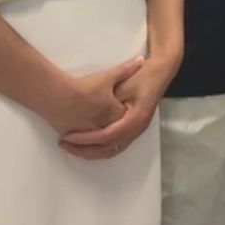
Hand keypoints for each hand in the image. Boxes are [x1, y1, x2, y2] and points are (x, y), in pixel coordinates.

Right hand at [44, 55, 140, 134]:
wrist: (58, 94)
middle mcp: (102, 127)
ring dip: (94, 142)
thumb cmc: (84, 87)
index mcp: (114, 115)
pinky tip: (75, 138)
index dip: (124, 115)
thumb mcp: (108, 76)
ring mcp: (86, 133)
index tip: (122, 111)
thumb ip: (126, 69)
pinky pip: (78, 143)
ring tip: (91, 138)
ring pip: (95, 143)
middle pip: (111, 135)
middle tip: (109, 130)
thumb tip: (142, 60)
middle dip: (110, 133)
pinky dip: (79, 143)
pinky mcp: (70, 135)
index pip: (125, 119)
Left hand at [59, 49, 173, 160]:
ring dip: (89, 151)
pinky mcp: (131, 130)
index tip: (69, 136)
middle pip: (107, 149)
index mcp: (135, 119)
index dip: (87, 138)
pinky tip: (84, 144)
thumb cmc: (143, 77)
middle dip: (84, 149)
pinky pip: (113, 146)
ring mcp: (134, 132)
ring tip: (70, 146)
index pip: (107, 135)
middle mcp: (136, 130)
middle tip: (65, 144)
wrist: (159, 73)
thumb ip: (109, 100)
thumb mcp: (124, 84)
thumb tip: (87, 112)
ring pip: (109, 151)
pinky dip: (97, 148)